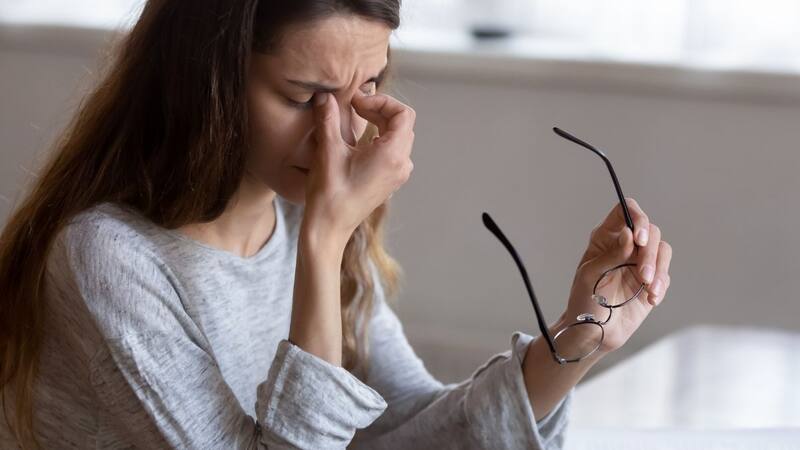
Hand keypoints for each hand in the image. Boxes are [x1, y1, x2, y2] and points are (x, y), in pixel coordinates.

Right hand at [303, 91, 415, 239]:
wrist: (329, 227)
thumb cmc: (330, 193)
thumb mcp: (328, 150)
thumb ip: (329, 118)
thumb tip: (325, 96)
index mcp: (393, 155)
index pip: (403, 114)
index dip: (381, 101)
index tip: (357, 102)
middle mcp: (401, 164)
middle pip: (402, 124)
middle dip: (379, 109)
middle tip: (353, 106)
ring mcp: (397, 175)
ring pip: (398, 136)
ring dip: (380, 122)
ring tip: (355, 118)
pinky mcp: (389, 181)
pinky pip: (393, 151)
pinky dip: (379, 138)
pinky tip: (357, 140)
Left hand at [560, 197, 672, 353]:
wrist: (594, 331)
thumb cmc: (584, 300)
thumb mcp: (591, 275)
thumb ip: (611, 254)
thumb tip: (629, 234)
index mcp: (605, 237)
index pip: (625, 210)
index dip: (637, 218)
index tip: (640, 239)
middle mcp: (625, 245)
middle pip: (650, 231)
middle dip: (650, 253)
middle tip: (643, 276)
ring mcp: (640, 262)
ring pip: (662, 250)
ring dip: (658, 269)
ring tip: (648, 288)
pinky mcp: (652, 281)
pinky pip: (665, 274)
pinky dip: (661, 285)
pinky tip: (650, 298)